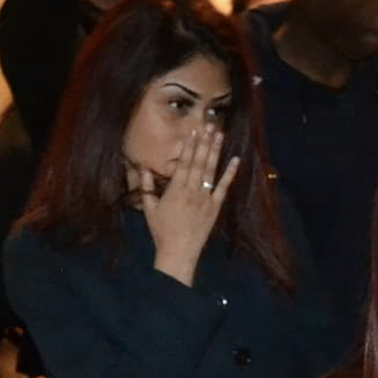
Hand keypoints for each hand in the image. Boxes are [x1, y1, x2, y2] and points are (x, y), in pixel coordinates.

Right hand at [141, 126, 238, 284]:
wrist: (179, 252)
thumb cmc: (162, 231)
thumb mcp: (149, 209)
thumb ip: (147, 187)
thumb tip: (143, 168)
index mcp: (175, 190)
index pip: (184, 163)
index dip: (189, 146)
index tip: (192, 131)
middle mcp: (192, 191)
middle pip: (198, 162)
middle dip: (203, 142)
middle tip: (208, 125)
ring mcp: (205, 198)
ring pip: (211, 170)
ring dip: (215, 151)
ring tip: (219, 134)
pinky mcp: (215, 207)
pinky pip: (223, 187)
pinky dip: (230, 173)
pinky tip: (235, 160)